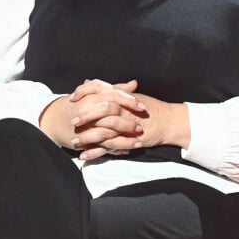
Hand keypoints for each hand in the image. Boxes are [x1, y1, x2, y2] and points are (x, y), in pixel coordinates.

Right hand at [39, 79, 145, 157]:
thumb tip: (134, 84)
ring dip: (125, 137)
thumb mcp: (96, 94)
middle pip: (111, 111)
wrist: (53, 118)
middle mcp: (89, 108)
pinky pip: (101, 145)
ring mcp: (86, 124)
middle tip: (141, 127)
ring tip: (138, 141)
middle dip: (128, 121)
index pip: (114, 94)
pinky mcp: (83, 139)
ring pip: (108, 131)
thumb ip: (116, 89)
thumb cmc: (78, 104)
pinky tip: (126, 150)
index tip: (142, 107)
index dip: (129, 100)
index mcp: (93, 95)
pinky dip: (115, 148)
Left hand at [71, 82, 190, 154]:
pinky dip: (95, 152)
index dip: (84, 92)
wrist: (166, 121)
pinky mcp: (127, 140)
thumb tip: (89, 82)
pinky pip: (109, 147)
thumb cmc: (147, 107)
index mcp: (120, 95)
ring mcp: (125, 125)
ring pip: (102, 131)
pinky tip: (84, 155)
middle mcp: (122, 108)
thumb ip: (107, 90)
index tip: (72, 98)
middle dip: (85, 117)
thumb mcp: (127, 95)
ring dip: (87, 138)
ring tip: (74, 142)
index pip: (99, 88)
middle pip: (100, 110)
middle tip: (72, 123)